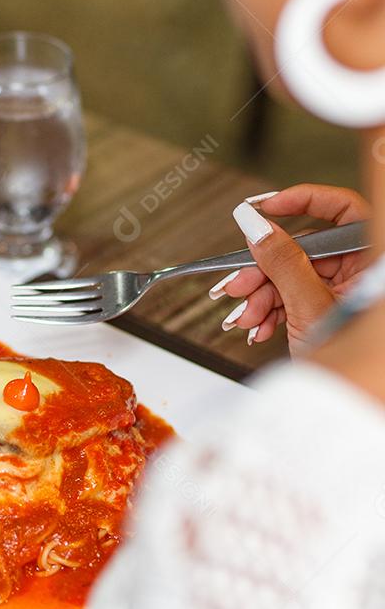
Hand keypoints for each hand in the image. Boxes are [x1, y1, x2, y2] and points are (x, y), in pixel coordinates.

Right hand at [209, 184, 370, 354]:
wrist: (346, 408)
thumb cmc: (352, 368)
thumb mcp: (308, 307)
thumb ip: (281, 260)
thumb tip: (255, 223)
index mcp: (373, 262)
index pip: (342, 208)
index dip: (302, 200)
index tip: (263, 207)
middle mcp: (365, 273)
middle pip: (307, 249)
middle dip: (265, 270)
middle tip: (237, 285)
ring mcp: (350, 293)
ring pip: (296, 276)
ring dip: (263, 297)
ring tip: (245, 318)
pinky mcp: (333, 311)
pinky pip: (299, 297)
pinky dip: (275, 311)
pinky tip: (259, 327)